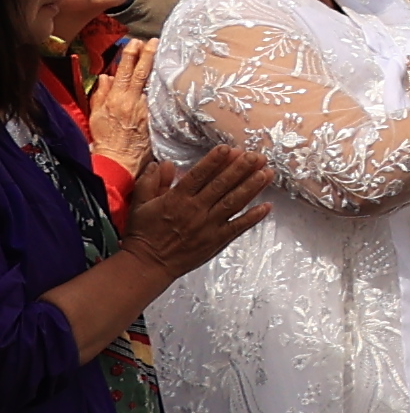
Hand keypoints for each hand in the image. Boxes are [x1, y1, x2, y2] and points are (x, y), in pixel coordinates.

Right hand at [86, 37, 153, 170]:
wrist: (118, 159)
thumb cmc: (105, 138)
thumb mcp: (96, 115)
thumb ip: (101, 94)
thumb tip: (107, 76)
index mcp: (115, 99)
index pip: (123, 73)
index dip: (129, 56)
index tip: (134, 42)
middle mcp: (132, 102)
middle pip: (141, 74)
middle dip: (147, 55)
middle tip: (154, 41)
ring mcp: (145, 109)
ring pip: (151, 85)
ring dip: (155, 68)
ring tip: (161, 53)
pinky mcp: (154, 118)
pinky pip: (157, 99)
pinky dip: (160, 87)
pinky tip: (166, 78)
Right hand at [122, 146, 272, 279]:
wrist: (148, 264)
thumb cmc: (143, 233)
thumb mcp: (140, 204)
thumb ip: (150, 182)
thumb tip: (162, 164)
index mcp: (177, 199)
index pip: (199, 175)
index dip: (214, 161)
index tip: (228, 148)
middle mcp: (195, 210)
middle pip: (222, 185)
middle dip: (241, 168)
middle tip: (256, 155)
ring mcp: (208, 225)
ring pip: (234, 202)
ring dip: (252, 187)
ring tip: (267, 173)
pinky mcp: (217, 240)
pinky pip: (238, 226)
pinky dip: (254, 217)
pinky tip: (267, 206)